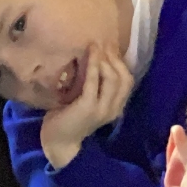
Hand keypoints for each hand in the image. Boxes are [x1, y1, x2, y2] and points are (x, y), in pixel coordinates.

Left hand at [40, 43, 135, 170]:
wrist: (58, 142)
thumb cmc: (70, 119)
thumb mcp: (88, 101)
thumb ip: (95, 86)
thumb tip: (95, 59)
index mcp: (116, 107)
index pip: (128, 81)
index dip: (121, 63)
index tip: (110, 48)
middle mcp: (114, 109)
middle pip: (125, 78)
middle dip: (115, 58)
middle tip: (103, 44)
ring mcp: (102, 109)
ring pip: (112, 78)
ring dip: (104, 60)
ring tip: (95, 47)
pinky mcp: (88, 107)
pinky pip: (93, 82)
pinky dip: (92, 66)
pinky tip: (88, 55)